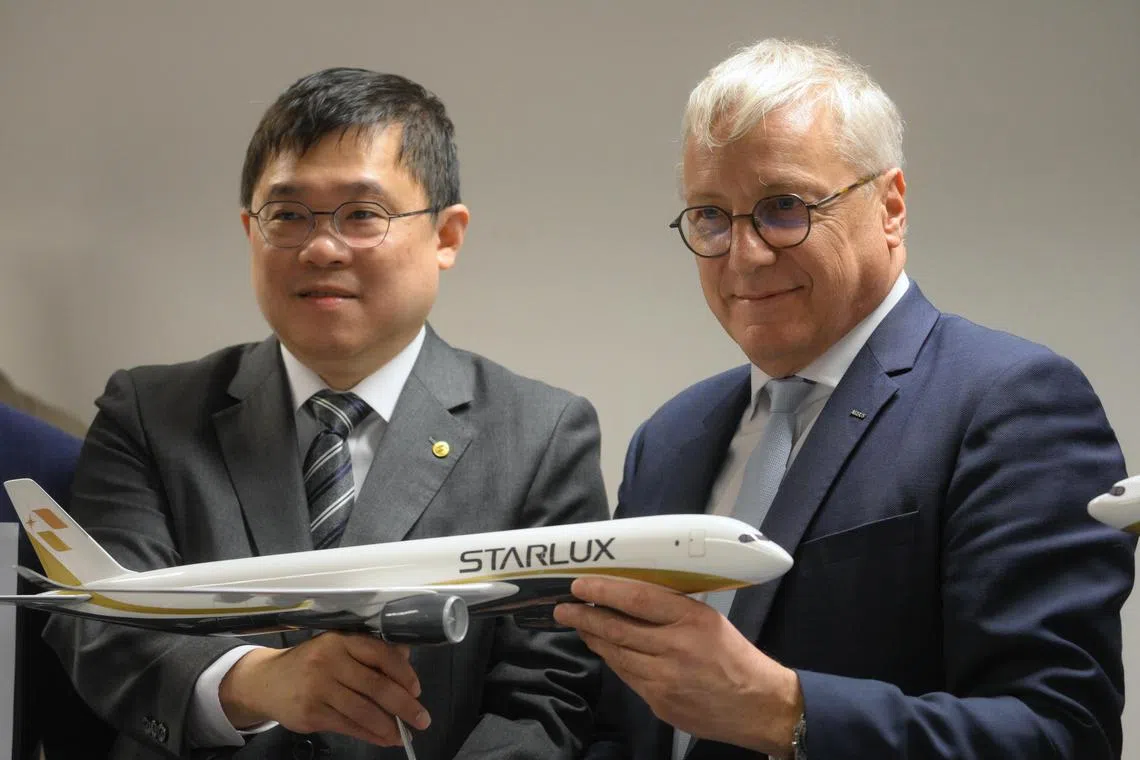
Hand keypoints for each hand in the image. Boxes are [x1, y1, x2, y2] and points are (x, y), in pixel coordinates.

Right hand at [219, 631, 429, 745]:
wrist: (265, 682)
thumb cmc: (310, 663)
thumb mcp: (337, 648)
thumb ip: (369, 653)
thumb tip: (406, 657)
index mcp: (341, 641)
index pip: (380, 653)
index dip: (403, 672)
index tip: (417, 689)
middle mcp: (329, 662)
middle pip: (376, 686)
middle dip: (404, 705)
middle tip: (421, 718)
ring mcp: (318, 689)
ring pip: (363, 711)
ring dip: (389, 726)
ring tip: (404, 734)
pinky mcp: (311, 714)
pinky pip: (349, 726)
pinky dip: (371, 735)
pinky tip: (384, 739)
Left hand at [554, 578, 801, 753]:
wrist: (758, 705)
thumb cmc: (733, 655)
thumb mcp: (708, 619)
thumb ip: (671, 610)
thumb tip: (629, 597)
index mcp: (690, 620)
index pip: (636, 598)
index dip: (603, 591)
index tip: (580, 585)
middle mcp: (674, 648)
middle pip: (617, 628)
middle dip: (585, 616)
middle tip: (563, 607)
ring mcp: (664, 679)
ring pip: (616, 654)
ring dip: (593, 638)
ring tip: (578, 625)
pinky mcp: (659, 703)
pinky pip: (626, 676)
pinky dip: (612, 660)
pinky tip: (603, 649)